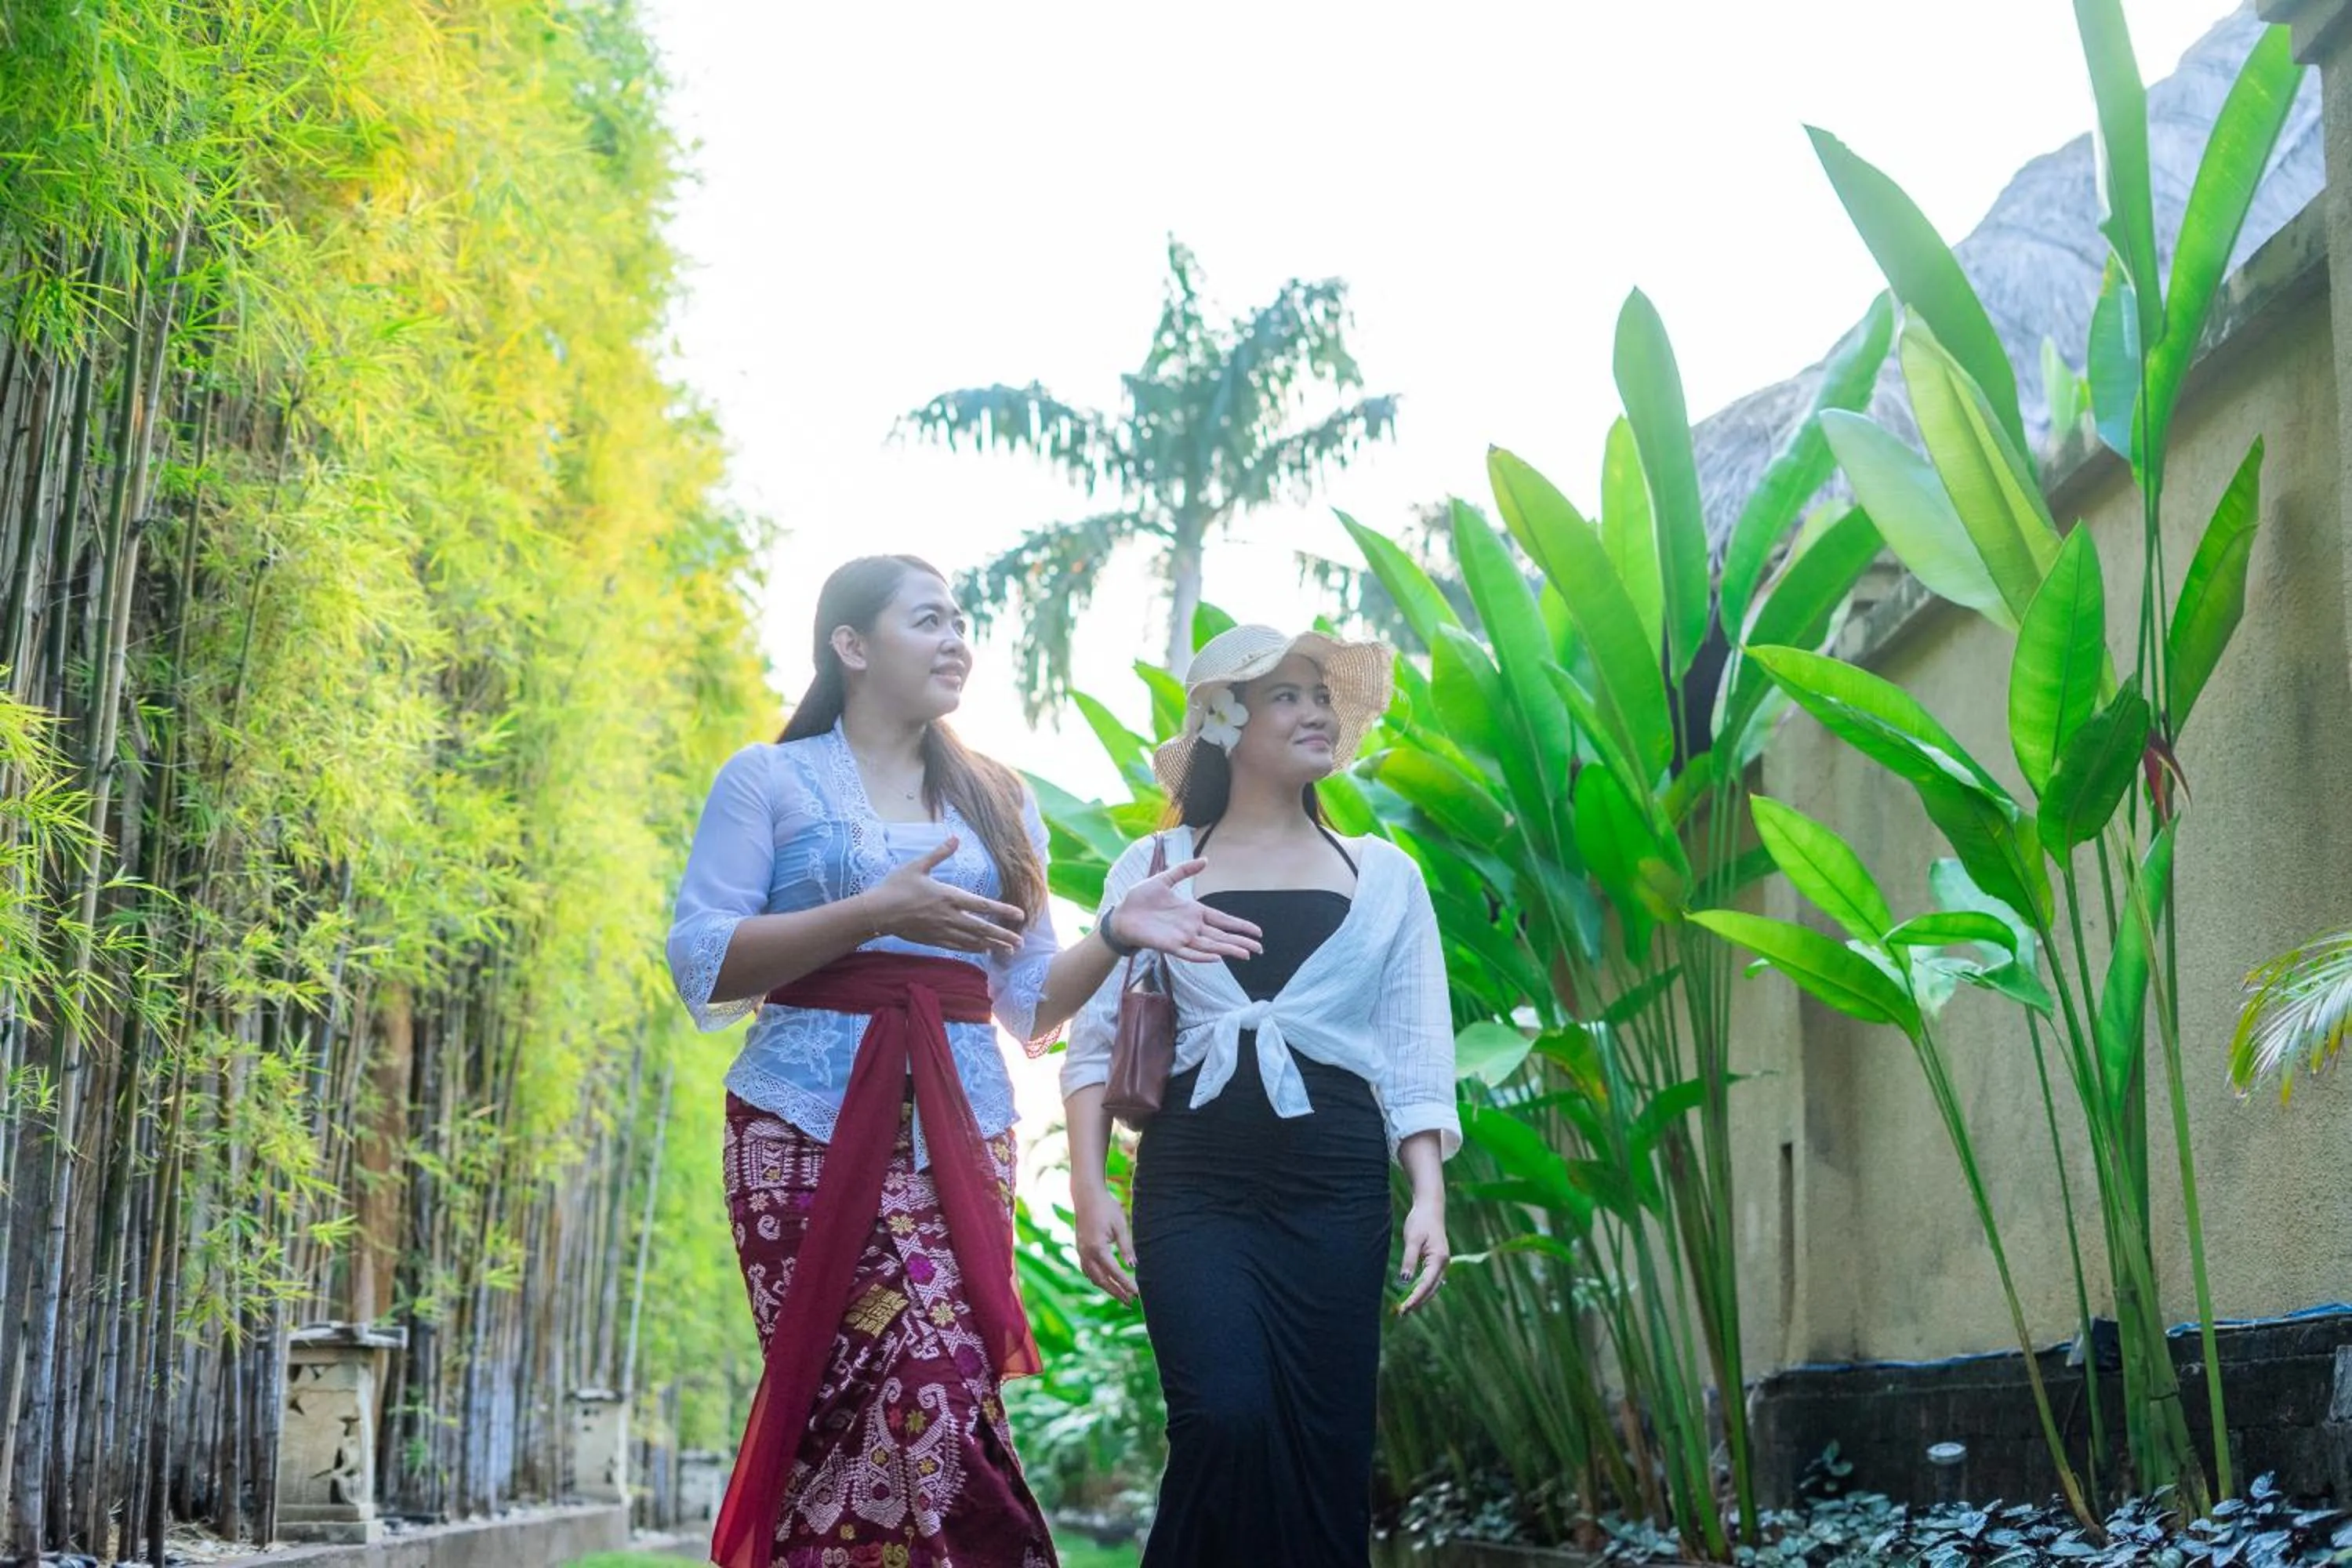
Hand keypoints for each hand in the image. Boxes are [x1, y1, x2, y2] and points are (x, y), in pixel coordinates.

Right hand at [861, 837, 1024, 953]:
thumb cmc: (896, 887)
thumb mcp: (918, 866)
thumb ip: (939, 854)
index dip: (1003, 910)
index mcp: (949, 896)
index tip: (1020, 915)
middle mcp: (949, 916)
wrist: (877, 912)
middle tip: (1021, 944)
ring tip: (1009, 951)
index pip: (983, 905)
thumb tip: (954, 838)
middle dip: (1003, 936)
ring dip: (992, 945)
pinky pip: (957, 946)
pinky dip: (973, 949)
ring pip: (972, 940)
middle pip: (982, 928)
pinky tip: (983, 951)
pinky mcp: (933, 940)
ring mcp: (941, 930)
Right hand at [1073, 1183, 1137, 1304]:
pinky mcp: (1080, 1249)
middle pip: (1102, 1280)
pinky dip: (1097, 1279)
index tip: (1137, 1293)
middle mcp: (1086, 1253)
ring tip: (1120, 1296)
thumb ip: (1126, 1246)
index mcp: (1097, 1248)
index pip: (1114, 1272)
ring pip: (1093, 1277)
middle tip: (1130, 1302)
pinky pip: (1087, 1270)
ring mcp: (1081, 1252)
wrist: (1086, 1195)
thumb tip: (1134, 1265)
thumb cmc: (1106, 1208)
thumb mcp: (1120, 1225)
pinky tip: (1106, 1282)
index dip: (1126, 1284)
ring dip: (1106, 1288)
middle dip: (1116, 1292)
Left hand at [1109, 858, 1262, 963]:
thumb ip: (1184, 870)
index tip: (1257, 932)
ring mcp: (1182, 937)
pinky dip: (1203, 955)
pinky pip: (1189, 953)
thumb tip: (1206, 860)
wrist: (1121, 913)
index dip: (1239, 925)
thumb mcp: (1164, 879)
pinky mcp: (1170, 946)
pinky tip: (1217, 957)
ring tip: (1246, 954)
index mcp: (1193, 912)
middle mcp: (1191, 927)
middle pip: (1222, 936)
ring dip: (1228, 950)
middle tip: (1260, 949)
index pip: (1222, 920)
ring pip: (1211, 946)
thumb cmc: (1140, 899)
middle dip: (1241, 942)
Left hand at [1395, 1199, 1450, 1315]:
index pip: (1426, 1284)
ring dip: (1419, 1298)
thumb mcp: (1412, 1239)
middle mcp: (1444, 1264)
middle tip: (1401, 1313)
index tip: (1404, 1308)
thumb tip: (1405, 1281)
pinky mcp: (1436, 1262)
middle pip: (1431, 1289)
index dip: (1415, 1298)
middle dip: (1417, 1302)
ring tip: (1404, 1309)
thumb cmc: (1420, 1221)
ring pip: (1431, 1287)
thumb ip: (1409, 1260)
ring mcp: (1441, 1263)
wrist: (1430, 1207)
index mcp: (1439, 1259)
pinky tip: (1411, 1296)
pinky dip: (1421, 1289)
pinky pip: (1430, 1280)